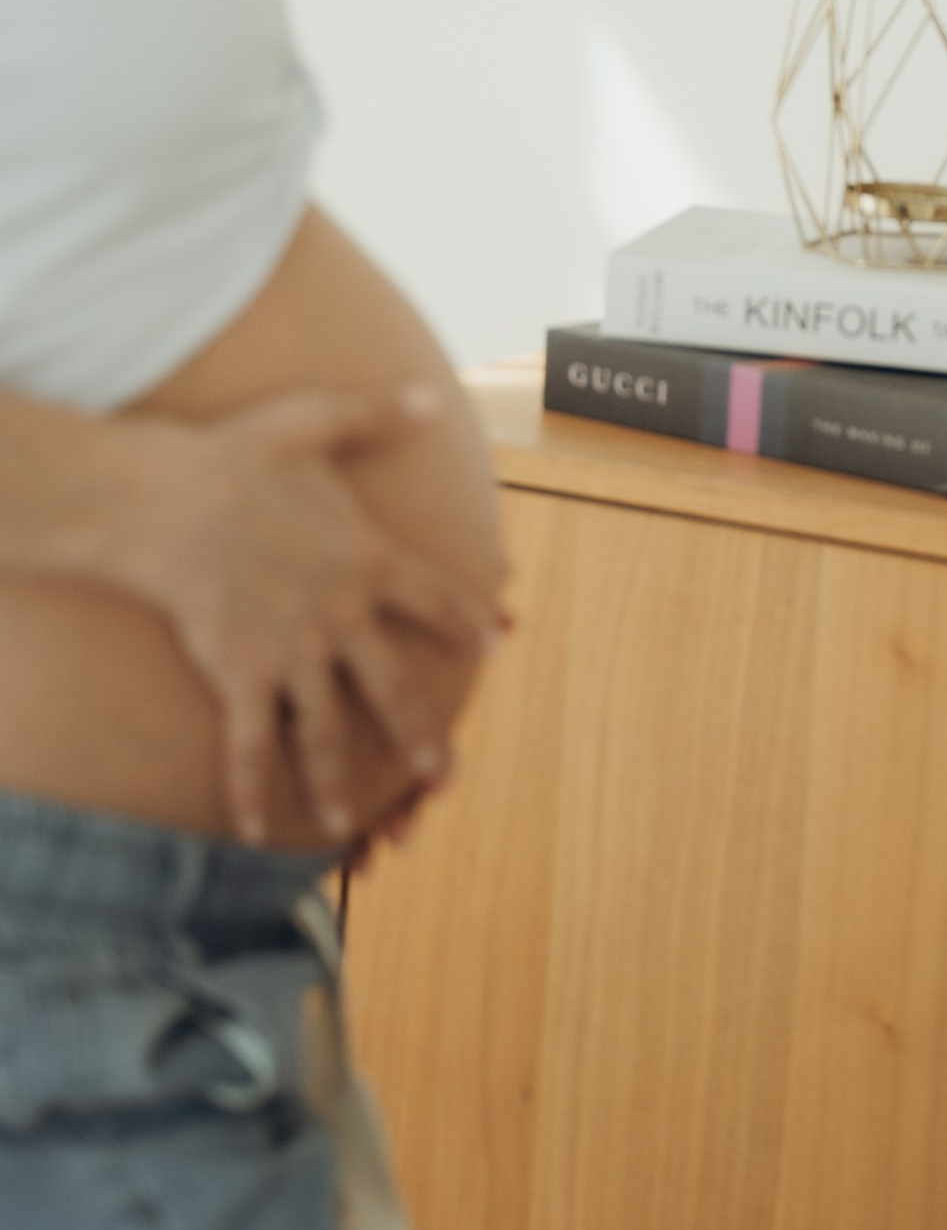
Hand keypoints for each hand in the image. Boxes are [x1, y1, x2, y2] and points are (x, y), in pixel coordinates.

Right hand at [94, 385, 501, 844]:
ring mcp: (289, 651)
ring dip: (337, 778)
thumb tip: (431, 398)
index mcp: (365, 560)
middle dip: (419, 733)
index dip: (467, 618)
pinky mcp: (237, 674)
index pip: (433, 595)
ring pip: (323, 729)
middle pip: (390, 685)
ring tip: (354, 822)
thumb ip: (376, 414)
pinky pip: (248, 744)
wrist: (163, 500)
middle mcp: (337, 615)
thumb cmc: (235, 457)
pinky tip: (256, 831)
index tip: (499, 639)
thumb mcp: (315, 419)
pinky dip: (251, 790)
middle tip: (445, 774)